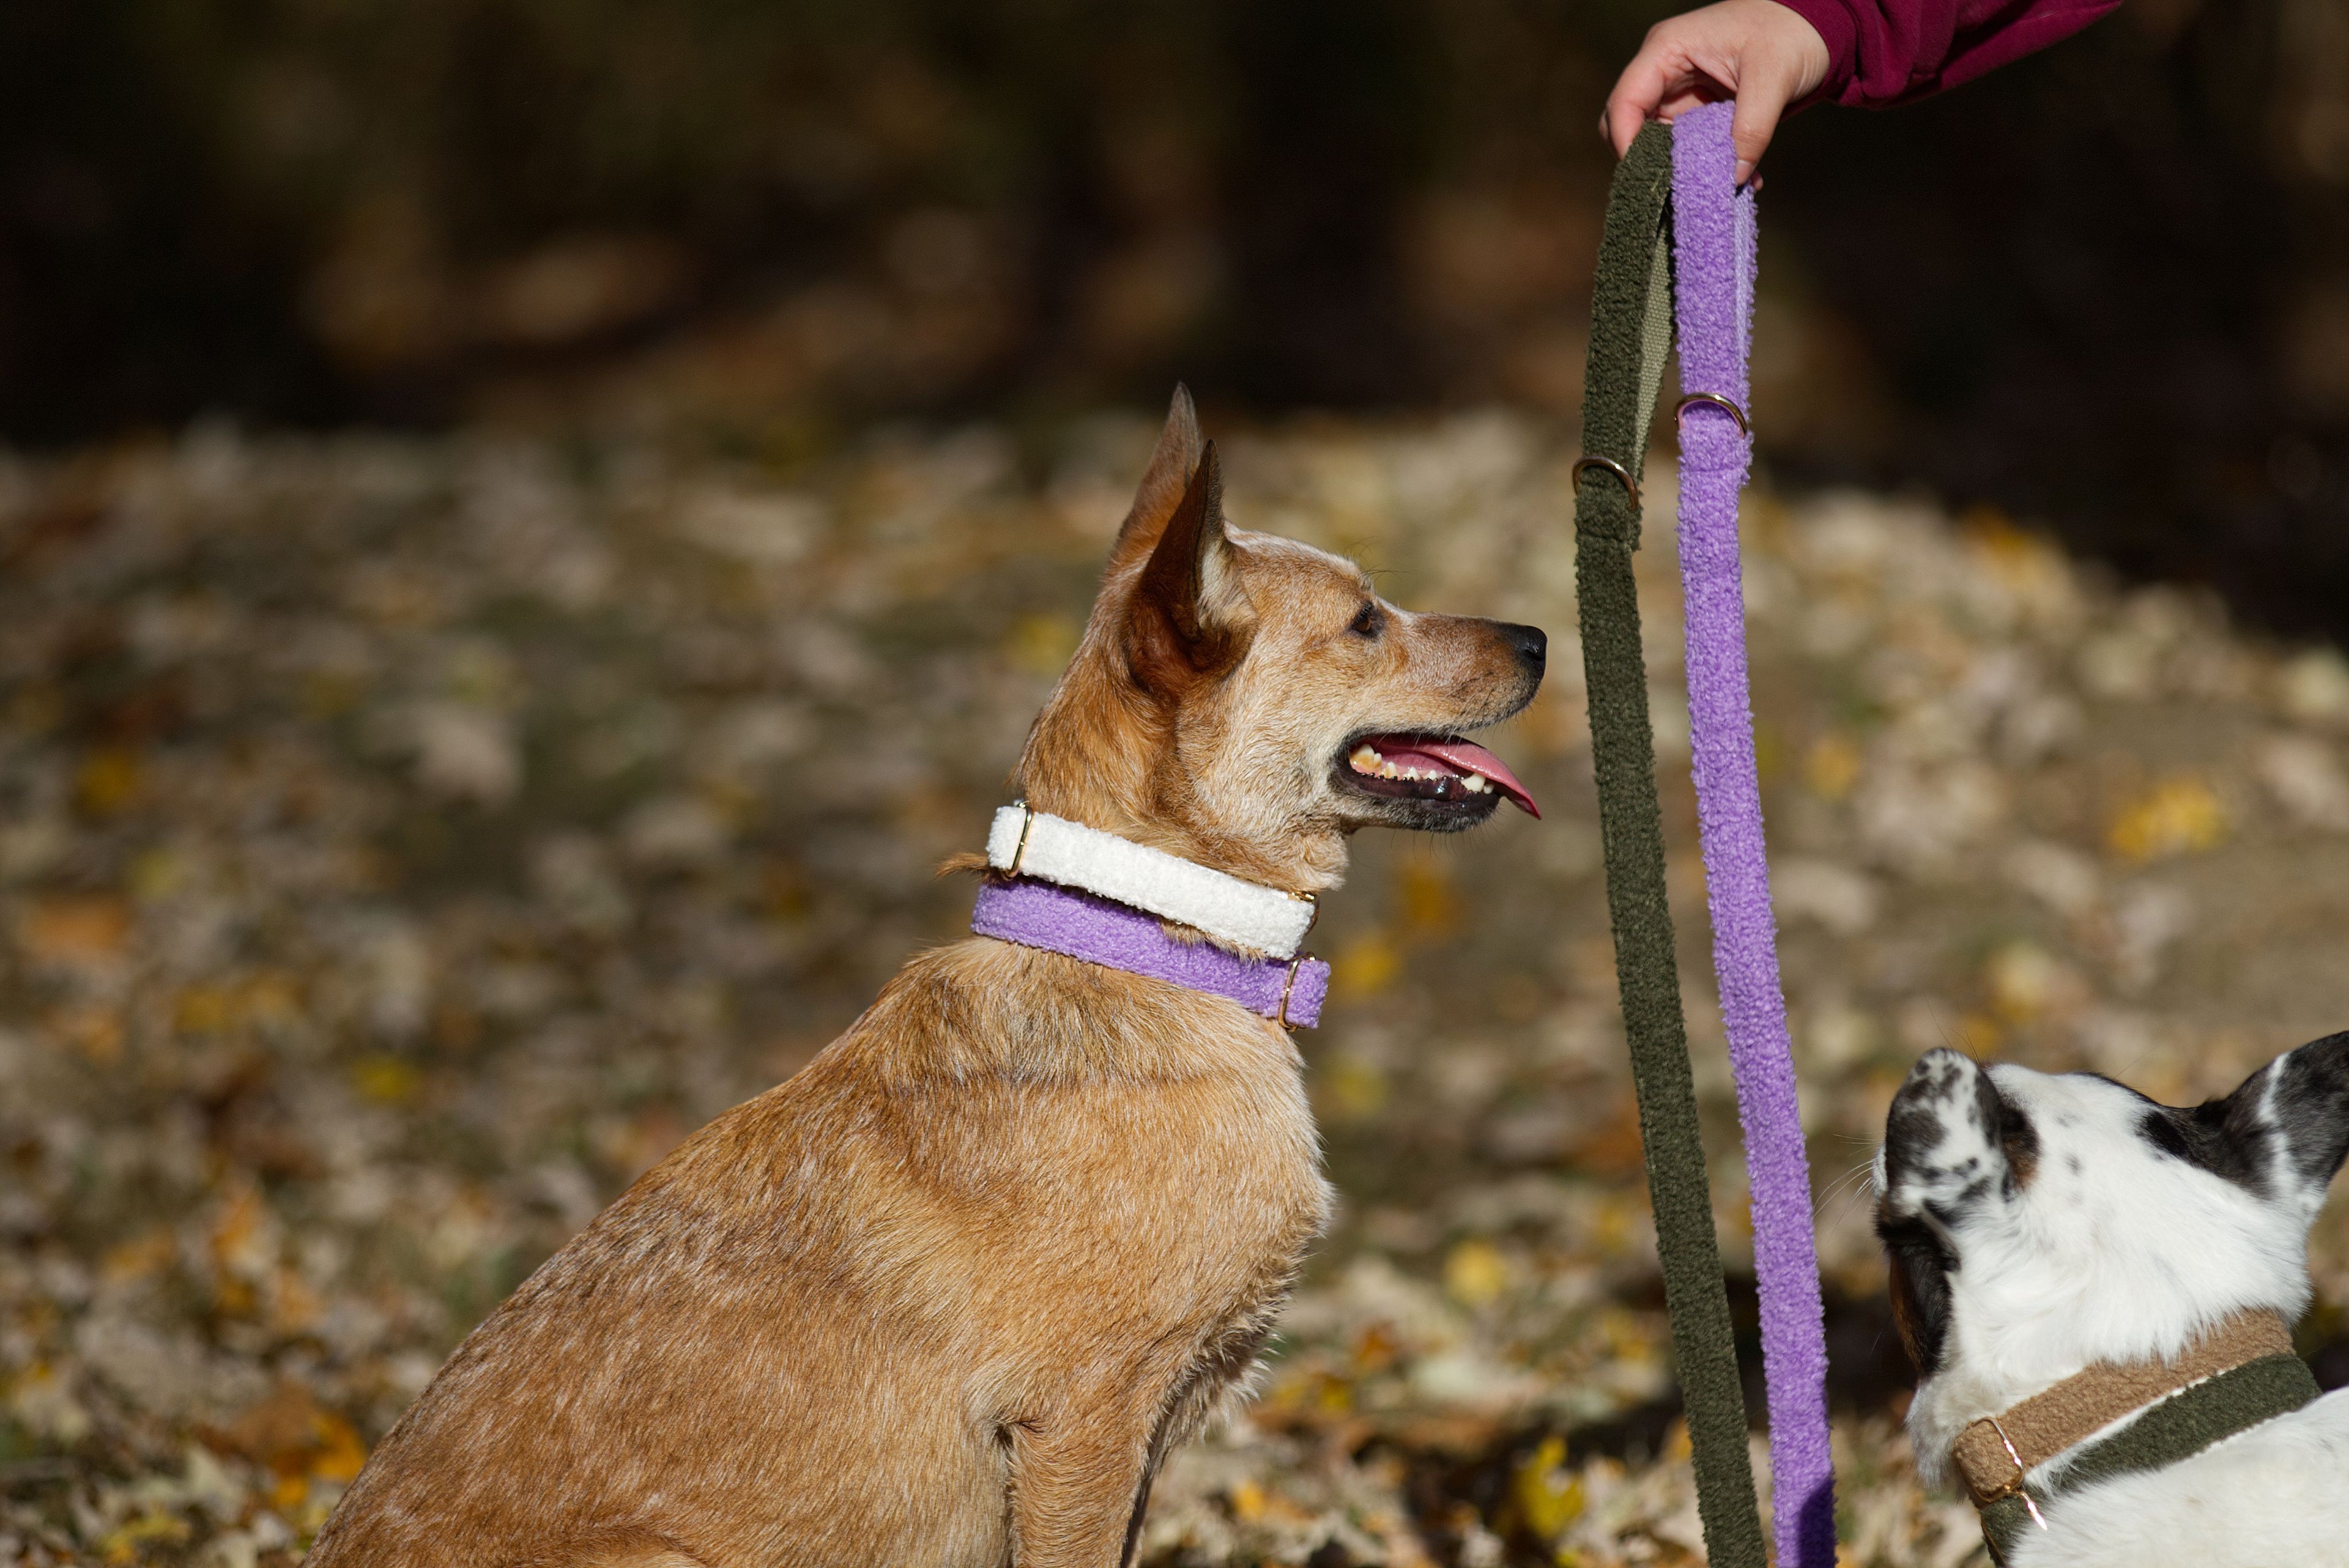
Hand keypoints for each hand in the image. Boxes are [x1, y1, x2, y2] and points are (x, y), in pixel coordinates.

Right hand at [1604, 0, 1831, 186]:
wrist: (1816, 26)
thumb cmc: (1791, 32)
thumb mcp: (1773, 77)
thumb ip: (1752, 128)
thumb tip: (1734, 178)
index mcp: (1668, 48)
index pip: (1625, 101)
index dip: (1626, 142)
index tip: (1646, 179)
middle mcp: (1665, 70)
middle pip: (1628, 124)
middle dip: (1647, 161)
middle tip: (1676, 188)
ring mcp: (1679, 90)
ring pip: (1657, 141)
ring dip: (1681, 168)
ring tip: (1718, 185)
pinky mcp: (1697, 109)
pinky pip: (1687, 146)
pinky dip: (1704, 165)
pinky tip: (1737, 177)